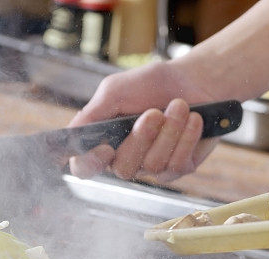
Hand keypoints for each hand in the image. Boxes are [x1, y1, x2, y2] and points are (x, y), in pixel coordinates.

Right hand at [68, 61, 217, 181]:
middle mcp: (125, 158)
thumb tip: (71, 133)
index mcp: (103, 141)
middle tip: (153, 112)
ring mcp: (152, 166)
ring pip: (153, 164)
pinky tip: (194, 119)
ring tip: (180, 105)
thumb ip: (93, 113)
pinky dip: (187, 137)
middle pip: (123, 168)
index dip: (89, 164)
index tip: (105, 148)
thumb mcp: (116, 90)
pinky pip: (178, 164)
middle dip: (141, 138)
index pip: (84, 167)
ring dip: (169, 131)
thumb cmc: (153, 84)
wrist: (196, 80)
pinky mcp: (179, 167)